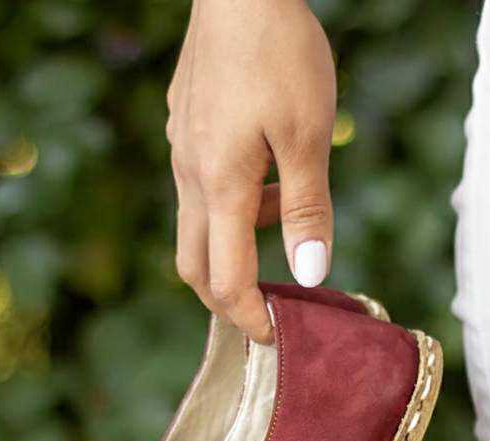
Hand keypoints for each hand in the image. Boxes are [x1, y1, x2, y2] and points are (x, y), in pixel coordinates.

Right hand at [167, 0, 335, 343]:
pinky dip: (230, 208)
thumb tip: (308, 276)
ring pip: (197, 225)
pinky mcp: (183, 125)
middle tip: (264, 313)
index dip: (250, 319)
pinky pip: (199, 187)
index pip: (226, 280)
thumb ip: (306, 211)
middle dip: (225, 301)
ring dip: (235, 245)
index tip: (275, 338)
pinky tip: (265, 174)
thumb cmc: (279, 52)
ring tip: (284, 221)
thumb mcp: (308, 137)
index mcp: (219, 186)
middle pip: (194, 266)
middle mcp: (189, 174)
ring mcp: (180, 149)